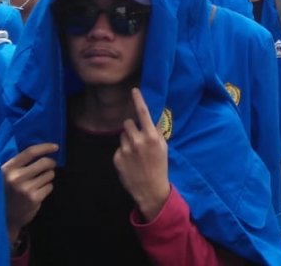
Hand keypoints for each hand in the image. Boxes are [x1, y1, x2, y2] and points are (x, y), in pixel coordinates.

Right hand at [1, 143, 57, 243]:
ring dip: (48, 176)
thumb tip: (42, 151)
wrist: (4, 218)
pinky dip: (47, 187)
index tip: (55, 147)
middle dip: (51, 163)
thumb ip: (19, 164)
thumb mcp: (6, 175)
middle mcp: (16, 178)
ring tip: (39, 182)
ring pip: (49, 174)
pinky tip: (38, 191)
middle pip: (44, 162)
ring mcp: (25, 189)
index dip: (45, 147)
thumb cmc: (7, 192)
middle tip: (50, 166)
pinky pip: (50, 186)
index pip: (30, 152)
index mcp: (8, 168)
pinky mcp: (34, 199)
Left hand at [113, 88, 170, 222]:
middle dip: (132, 128)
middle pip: (128, 123)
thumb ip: (156, 131)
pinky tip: (130, 162)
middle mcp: (138, 141)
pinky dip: (123, 152)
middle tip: (138, 138)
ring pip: (122, 134)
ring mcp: (126, 149)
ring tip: (135, 152)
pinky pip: (118, 147)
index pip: (143, 113)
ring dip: (127, 139)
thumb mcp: (162, 147)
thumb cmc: (159, 166)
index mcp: (151, 137)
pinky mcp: (117, 158)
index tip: (134, 90)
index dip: (138, 100)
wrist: (150, 189)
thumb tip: (154, 117)